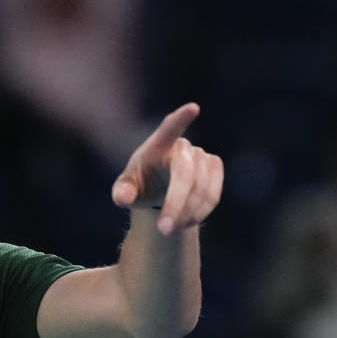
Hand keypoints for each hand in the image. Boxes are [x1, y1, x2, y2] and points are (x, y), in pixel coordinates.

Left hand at [111, 102, 223, 234]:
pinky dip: (200, 212)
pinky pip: (213, 194)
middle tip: (164, 229)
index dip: (180, 119)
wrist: (159, 190)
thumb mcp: (125, 190)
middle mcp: (182, 147)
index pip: (169, 129)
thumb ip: (122, 193)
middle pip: (185, 174)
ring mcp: (201, 156)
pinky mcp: (215, 168)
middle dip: (176, 203)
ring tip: (169, 228)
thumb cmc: (139, 186)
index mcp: (156, 146)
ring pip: (202, 187)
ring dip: (186, 213)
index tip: (193, 108)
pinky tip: (185, 222)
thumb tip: (124, 198)